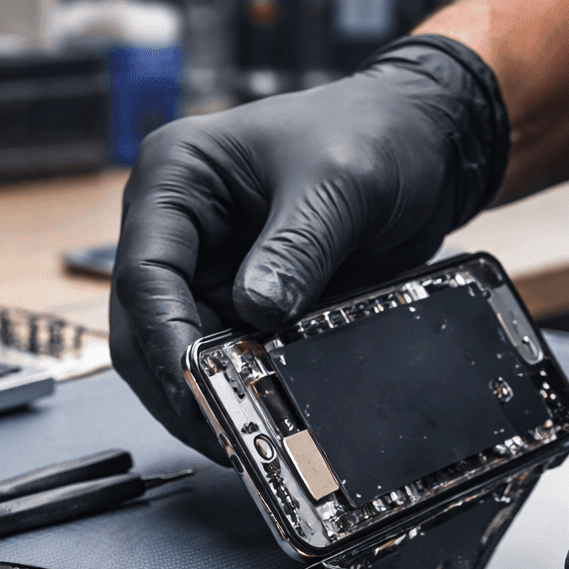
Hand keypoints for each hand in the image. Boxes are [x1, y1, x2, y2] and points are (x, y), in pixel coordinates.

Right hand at [109, 36, 509, 461]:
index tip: (198, 386)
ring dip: (207, 395)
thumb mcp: (338, 184)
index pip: (145, 273)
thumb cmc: (372, 133)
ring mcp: (207, 268)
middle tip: (222, 430)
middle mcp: (177, 228)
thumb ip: (296, 248)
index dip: (166, 339)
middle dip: (178, 383)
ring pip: (178, 353)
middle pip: (146, 325)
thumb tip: (258, 310)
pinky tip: (267, 415)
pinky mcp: (241, 301)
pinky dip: (241, 388)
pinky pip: (226, 356)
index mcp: (176, 179)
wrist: (423, 145)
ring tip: (247, 434)